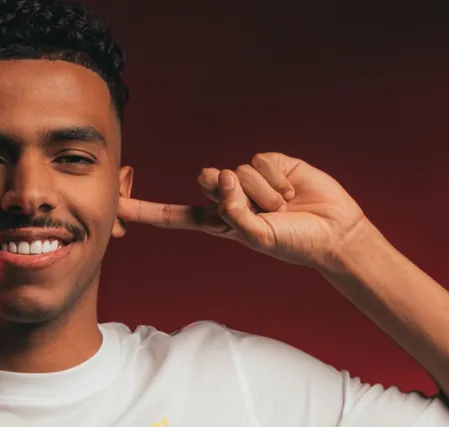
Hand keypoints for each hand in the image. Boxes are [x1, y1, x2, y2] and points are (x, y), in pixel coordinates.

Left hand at [118, 152, 368, 267]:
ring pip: (238, 172)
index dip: (145, 210)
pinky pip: (261, 161)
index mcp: (217, 221)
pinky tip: (293, 191)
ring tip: (283, 207)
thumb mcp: (257, 236)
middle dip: (233, 193)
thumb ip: (234, 212)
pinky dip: (278, 179)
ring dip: (265, 194)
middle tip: (262, 210)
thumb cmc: (294, 242)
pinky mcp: (270, 163)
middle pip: (207, 179)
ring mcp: (247, 179)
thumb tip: (223, 177)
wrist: (333, 232)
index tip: (116, 206)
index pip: (173, 215)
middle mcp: (227, 197)